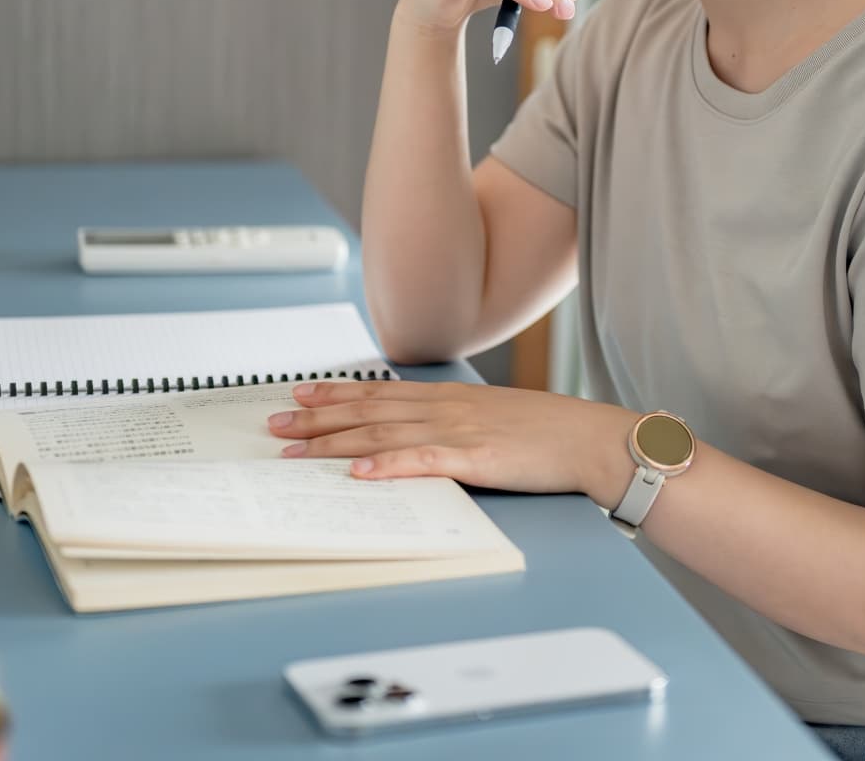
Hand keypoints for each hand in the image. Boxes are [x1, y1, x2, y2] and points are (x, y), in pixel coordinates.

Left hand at [265, 378, 637, 497]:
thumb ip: (456, 421)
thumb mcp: (494, 416)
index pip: (379, 392)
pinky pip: (420, 462)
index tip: (300, 393)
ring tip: (295, 450)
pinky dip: (385, 466)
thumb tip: (423, 432)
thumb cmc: (549, 432)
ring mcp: (456, 431)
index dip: (335, 393)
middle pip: (368, 412)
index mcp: (449, 397)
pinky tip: (357, 472)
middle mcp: (444, 408)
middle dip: (317, 419)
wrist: (589, 437)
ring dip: (333, 443)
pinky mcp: (473, 457)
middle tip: (275, 425)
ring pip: (381, 435)